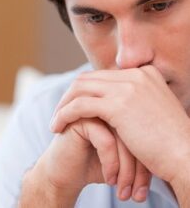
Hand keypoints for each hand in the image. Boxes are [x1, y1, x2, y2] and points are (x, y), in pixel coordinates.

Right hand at [40, 117, 150, 201]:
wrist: (65, 172)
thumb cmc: (95, 164)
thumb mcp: (123, 157)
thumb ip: (139, 145)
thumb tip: (168, 157)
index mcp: (120, 110)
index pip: (144, 131)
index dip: (147, 161)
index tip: (145, 188)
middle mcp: (108, 106)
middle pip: (136, 133)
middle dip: (139, 168)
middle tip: (138, 194)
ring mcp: (93, 108)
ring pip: (123, 137)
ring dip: (126, 170)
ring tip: (125, 192)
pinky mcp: (80, 118)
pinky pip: (106, 141)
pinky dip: (111, 164)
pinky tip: (108, 179)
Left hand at [50, 65, 189, 184]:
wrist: (187, 158)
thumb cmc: (170, 142)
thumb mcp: (152, 111)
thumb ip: (133, 101)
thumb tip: (111, 105)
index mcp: (143, 74)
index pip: (102, 76)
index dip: (84, 90)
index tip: (73, 106)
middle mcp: (135, 75)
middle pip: (88, 79)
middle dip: (69, 96)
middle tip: (59, 113)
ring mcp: (127, 87)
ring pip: (80, 89)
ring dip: (63, 105)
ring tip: (55, 123)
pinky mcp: (118, 105)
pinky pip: (80, 105)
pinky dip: (64, 114)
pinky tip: (58, 127)